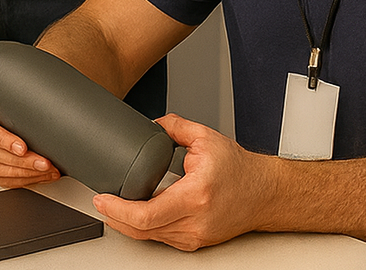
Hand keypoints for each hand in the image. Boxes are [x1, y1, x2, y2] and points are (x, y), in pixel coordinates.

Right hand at [0, 101, 59, 186]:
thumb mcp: (2, 102)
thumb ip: (13, 107)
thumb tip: (38, 110)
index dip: (6, 142)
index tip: (23, 148)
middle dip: (24, 162)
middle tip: (43, 162)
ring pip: (2, 173)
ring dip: (28, 174)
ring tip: (47, 171)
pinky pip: (6, 182)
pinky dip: (26, 180)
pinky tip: (41, 176)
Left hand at [91, 114, 266, 250]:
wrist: (264, 193)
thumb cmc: (240, 170)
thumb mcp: (206, 138)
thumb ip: (174, 126)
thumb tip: (150, 124)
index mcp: (195, 195)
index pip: (146, 214)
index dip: (118, 209)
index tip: (102, 199)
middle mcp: (195, 220)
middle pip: (142, 230)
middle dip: (115, 217)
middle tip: (101, 202)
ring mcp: (195, 235)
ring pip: (150, 238)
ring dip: (127, 224)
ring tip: (113, 207)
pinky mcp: (196, 242)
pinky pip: (162, 238)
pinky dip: (145, 228)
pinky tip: (135, 216)